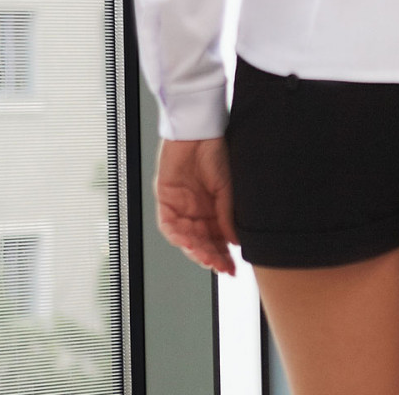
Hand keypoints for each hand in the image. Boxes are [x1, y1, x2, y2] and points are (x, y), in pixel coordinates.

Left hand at [153, 136, 237, 274]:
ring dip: (196, 250)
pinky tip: (189, 242)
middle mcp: (196, 211)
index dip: (223, 255)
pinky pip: (169, 225)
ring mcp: (180, 207)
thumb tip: (233, 242)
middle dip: (210, 257)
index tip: (231, 269)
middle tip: (220, 267)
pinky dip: (178, 236)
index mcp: (213, 208)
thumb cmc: (216, 151)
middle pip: (201, 242)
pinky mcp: (165, 200)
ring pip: (185, 238)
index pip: (217, 239)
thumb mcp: (228, 188)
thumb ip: (227, 216)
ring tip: (206, 258)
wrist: (199, 131)